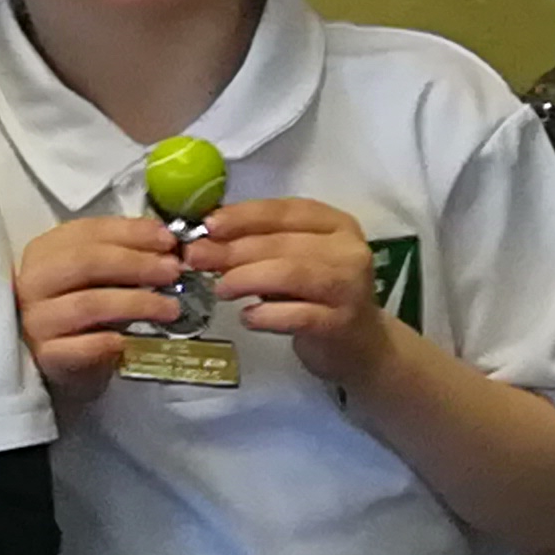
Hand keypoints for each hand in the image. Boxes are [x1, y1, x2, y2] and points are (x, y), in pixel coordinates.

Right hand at [14, 215, 181, 401]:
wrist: (64, 361)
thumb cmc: (85, 309)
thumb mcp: (98, 273)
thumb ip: (124, 252)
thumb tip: (167, 241)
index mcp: (45, 251)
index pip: (87, 232)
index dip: (130, 233)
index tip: (168, 240)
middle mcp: (34, 281)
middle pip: (84, 263)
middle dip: (135, 264)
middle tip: (172, 271)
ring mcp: (36, 319)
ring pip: (88, 304)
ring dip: (136, 303)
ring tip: (170, 308)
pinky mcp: (45, 355)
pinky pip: (78, 347)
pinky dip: (107, 342)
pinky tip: (129, 341)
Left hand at [198, 196, 389, 386]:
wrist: (358, 344)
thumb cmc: (315, 294)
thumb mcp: (290, 260)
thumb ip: (256, 245)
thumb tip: (203, 239)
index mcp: (336, 224)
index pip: (286, 210)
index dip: (244, 216)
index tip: (208, 225)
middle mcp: (349, 251)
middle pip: (283, 243)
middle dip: (233, 249)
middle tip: (196, 258)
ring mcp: (349, 288)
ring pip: (290, 273)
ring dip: (245, 278)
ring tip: (220, 289)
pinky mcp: (342, 323)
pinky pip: (297, 315)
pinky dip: (265, 315)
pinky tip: (246, 317)